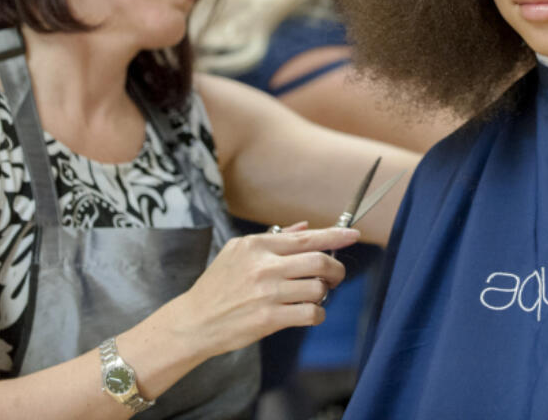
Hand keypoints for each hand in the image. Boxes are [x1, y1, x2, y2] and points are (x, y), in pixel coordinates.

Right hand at [176, 225, 359, 357]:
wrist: (194, 321)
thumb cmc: (218, 286)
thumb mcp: (238, 253)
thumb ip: (274, 239)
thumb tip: (306, 227)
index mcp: (257, 246)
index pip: (306, 238)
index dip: (335, 236)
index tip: (353, 234)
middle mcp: (264, 267)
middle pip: (319, 261)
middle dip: (336, 269)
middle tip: (335, 275)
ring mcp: (267, 293)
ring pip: (317, 288)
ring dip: (324, 293)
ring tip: (314, 295)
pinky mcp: (268, 319)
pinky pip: (310, 314)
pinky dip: (317, 314)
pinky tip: (308, 313)